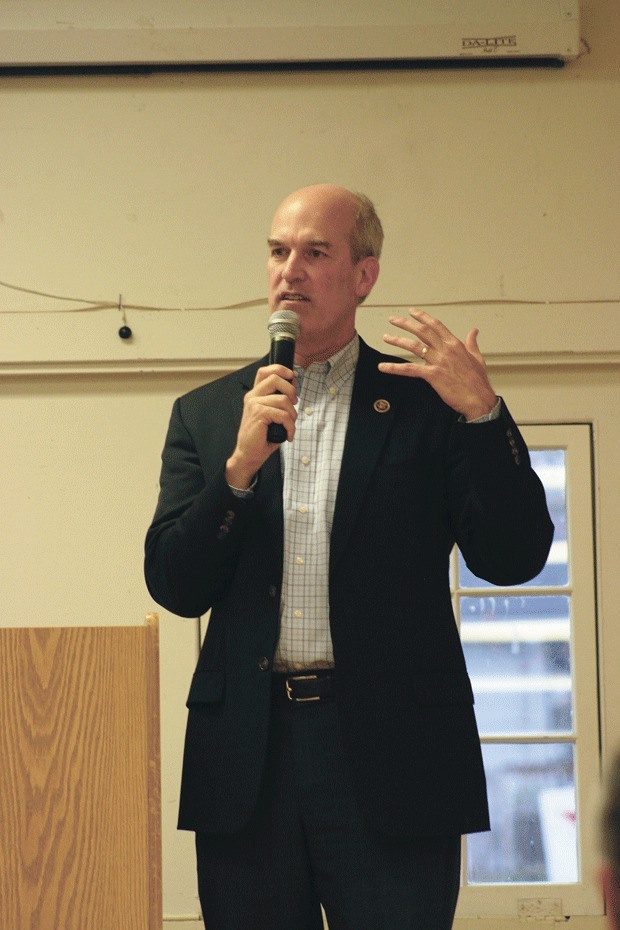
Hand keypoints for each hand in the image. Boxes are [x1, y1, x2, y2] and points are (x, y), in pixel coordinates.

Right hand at [225, 364, 297, 488]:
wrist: (249, 455)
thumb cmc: (261, 437)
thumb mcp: (271, 415)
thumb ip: (278, 402)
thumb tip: (294, 394)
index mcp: (255, 395)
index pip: (265, 371)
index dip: (281, 370)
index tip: (292, 380)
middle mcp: (252, 396)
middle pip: (275, 379)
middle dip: (291, 390)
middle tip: (295, 404)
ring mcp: (254, 404)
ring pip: (283, 400)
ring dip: (293, 415)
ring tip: (290, 426)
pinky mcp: (258, 414)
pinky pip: (283, 415)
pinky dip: (290, 426)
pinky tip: (289, 434)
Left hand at [378, 309, 496, 419]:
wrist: (479, 398)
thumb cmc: (478, 381)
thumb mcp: (477, 357)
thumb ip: (472, 343)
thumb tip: (474, 331)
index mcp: (455, 344)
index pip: (436, 325)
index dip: (422, 317)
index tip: (412, 312)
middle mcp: (445, 350)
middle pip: (422, 331)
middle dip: (405, 324)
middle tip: (393, 319)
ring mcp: (438, 362)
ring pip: (414, 346)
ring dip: (398, 340)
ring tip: (386, 337)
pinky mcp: (432, 375)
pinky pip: (410, 369)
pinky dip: (395, 368)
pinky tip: (383, 366)